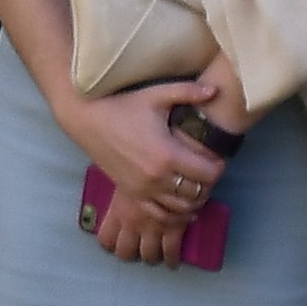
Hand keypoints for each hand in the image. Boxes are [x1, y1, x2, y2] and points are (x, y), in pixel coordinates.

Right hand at [76, 84, 229, 262]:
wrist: (88, 119)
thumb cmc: (123, 105)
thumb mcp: (157, 95)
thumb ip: (188, 92)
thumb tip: (215, 90)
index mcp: (168, 154)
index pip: (208, 173)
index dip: (218, 167)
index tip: (218, 159)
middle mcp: (157, 177)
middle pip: (198, 192)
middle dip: (209, 184)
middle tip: (209, 172)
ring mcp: (143, 189)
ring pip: (181, 208)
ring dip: (194, 200)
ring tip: (197, 186)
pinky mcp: (132, 194)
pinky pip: (160, 215)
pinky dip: (174, 214)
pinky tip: (182, 206)